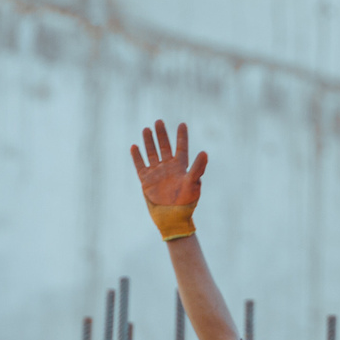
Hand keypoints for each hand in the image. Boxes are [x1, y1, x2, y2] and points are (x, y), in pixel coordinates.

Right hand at [130, 121, 206, 241]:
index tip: (182, 124)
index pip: (181, 147)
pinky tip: (134, 146)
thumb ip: (198, 168)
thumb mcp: (193, 183)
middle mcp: (169, 168)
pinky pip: (140, 166)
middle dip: (162, 134)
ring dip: (149, 142)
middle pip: (164, 147)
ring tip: (146, 129)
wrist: (173, 217)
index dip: (182, 136)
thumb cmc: (186, 202)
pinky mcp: (146, 180)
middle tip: (159, 121)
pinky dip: (137, 157)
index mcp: (181, 167)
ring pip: (152, 153)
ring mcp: (157, 173)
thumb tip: (205, 152)